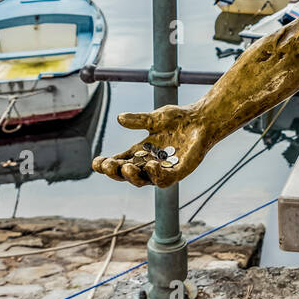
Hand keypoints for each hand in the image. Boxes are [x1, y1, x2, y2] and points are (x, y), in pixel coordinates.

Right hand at [91, 105, 209, 187]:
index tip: (96, 162)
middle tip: (108, 164)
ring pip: (144, 180)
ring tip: (126, 166)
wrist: (202, 120)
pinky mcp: (179, 172)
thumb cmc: (179, 119)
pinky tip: (152, 165)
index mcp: (141, 151)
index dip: (106, 165)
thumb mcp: (155, 118)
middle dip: (116, 172)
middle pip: (128, 174)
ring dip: (133, 176)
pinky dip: (157, 175)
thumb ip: (139, 120)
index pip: (119, 161)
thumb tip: (120, 118)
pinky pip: (165, 180)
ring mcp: (164, 169)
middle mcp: (150, 162)